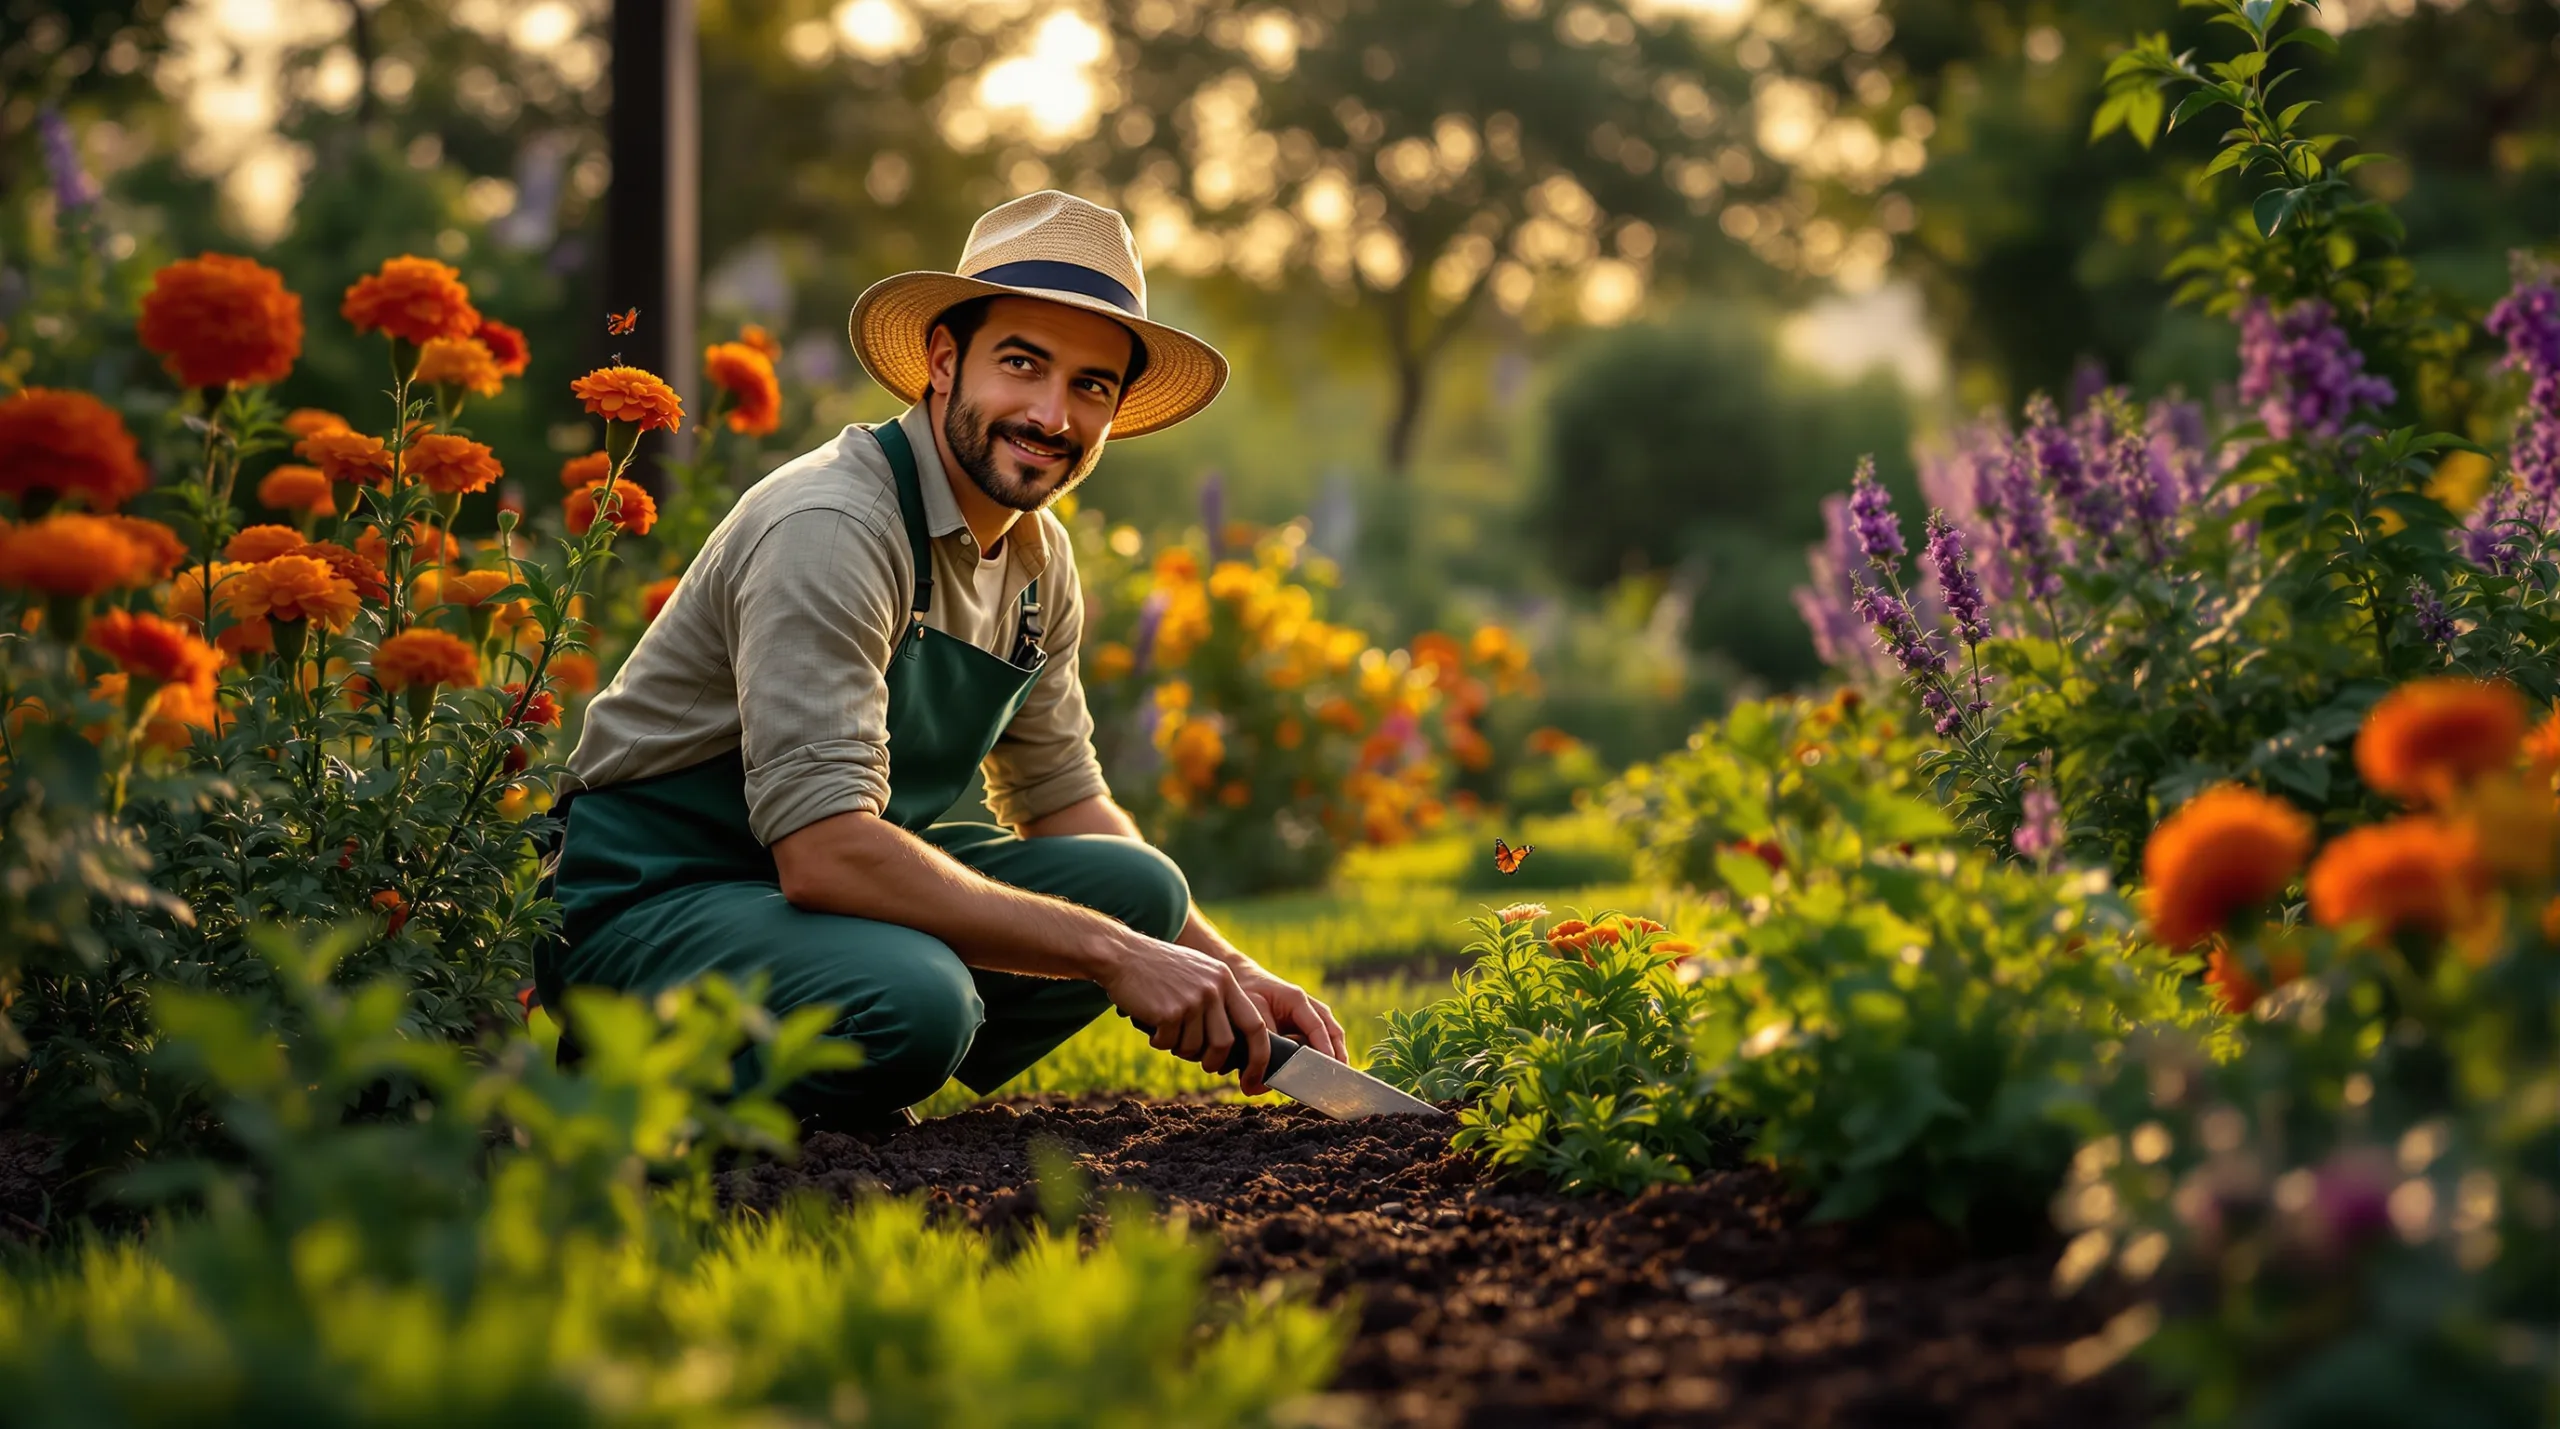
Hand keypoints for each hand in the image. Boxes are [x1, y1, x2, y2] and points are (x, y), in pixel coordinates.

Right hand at [1091, 930, 1272, 1088]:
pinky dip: (1159, 1041)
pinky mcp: (1169, 1011)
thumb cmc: (1157, 968)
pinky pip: (1169, 1044)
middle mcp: (1213, 989)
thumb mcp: (1198, 972)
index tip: (1254, 1075)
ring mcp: (1192, 1000)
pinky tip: (1151, 1023)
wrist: (1120, 954)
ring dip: (1179, 1048)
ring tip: (1167, 1030)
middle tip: (1206, 1065)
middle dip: (1215, 1062)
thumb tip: (1231, 1044)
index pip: (1255, 1025)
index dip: (1258, 1056)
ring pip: (1195, 1048)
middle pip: (1225, 1044)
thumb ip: (1218, 999)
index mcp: (1224, 980)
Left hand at [1226, 959, 1345, 1088]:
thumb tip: (1260, 1076)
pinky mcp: (1305, 1025)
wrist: (1243, 977)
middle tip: (1339, 1079)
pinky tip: (1320, 1074)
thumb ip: (1262, 1040)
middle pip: (1333, 1032)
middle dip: (1337, 1056)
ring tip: (1334, 1080)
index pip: (1318, 1027)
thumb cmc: (1246, 992)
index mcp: (1297, 1000)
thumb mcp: (1251, 1012)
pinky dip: (1323, 1055)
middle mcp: (1310, 1007)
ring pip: (1331, 1037)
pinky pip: (1321, 1040)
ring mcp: (1310, 1015)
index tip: (1328, 1069)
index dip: (1324, 1049)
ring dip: (1333, 1057)